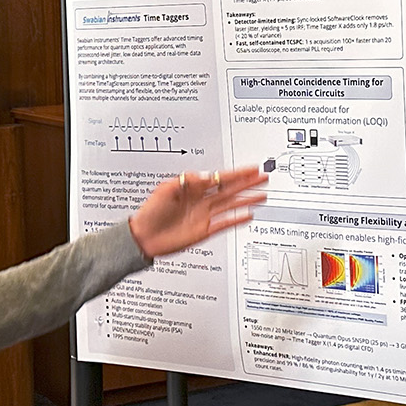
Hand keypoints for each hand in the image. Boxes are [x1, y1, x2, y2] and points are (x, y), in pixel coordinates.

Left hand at [128, 166, 268, 257]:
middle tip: (263, 177)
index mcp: (192, 188)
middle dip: (247, 183)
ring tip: (262, 194)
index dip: (236, 174)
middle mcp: (200, 201)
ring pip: (230, 205)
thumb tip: (203, 176)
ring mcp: (204, 215)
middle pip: (229, 190)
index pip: (219, 178)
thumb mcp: (165, 190)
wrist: (143, 237)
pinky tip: (248, 214)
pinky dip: (237, 219)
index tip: (250, 169)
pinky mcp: (204, 230)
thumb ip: (185, 181)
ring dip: (246, 199)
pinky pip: (225, 223)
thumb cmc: (149, 213)